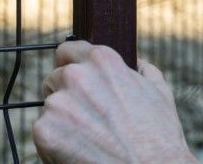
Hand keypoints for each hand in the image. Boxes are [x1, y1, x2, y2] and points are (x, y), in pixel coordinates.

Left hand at [32, 41, 196, 163]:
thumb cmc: (159, 139)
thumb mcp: (159, 93)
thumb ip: (141, 70)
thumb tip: (135, 62)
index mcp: (102, 61)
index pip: (67, 50)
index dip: (70, 65)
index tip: (74, 81)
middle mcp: (76, 76)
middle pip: (55, 79)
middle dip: (67, 96)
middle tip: (87, 119)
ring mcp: (59, 103)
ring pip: (50, 107)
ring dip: (62, 120)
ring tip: (89, 139)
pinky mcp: (45, 131)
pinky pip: (43, 132)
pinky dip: (56, 144)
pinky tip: (79, 152)